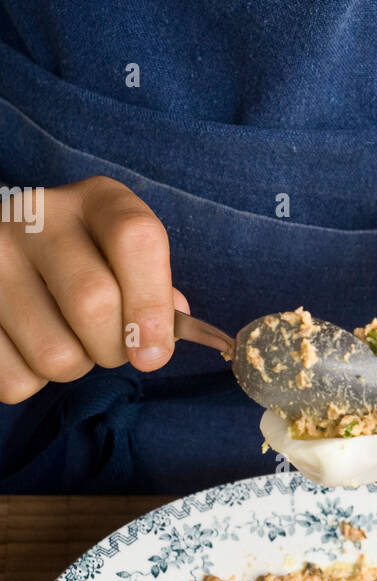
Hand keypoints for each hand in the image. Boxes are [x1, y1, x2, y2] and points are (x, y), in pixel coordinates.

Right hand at [0, 176, 186, 403]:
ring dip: (74, 367)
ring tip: (68, 340)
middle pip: (93, 304)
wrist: (17, 254)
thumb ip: (155, 293)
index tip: (155, 352)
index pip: (136, 238)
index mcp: (96, 199)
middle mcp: (37, 216)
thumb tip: (159, 341)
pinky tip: (30, 347)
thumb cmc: (92, 262)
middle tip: (112, 348)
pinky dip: (32, 381)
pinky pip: (14, 378)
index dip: (152, 304)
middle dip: (114, 349)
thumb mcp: (128, 259)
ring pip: (54, 353)